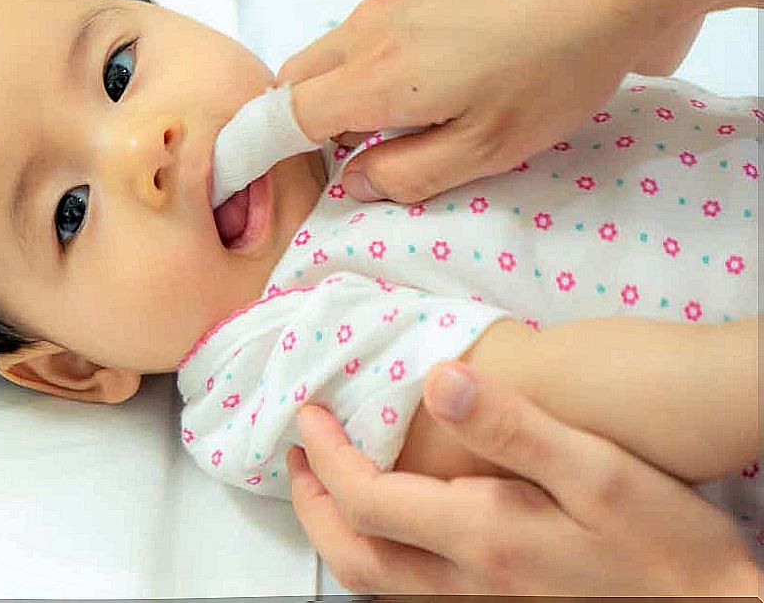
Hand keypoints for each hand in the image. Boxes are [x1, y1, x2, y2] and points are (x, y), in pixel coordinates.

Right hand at [276, 0, 756, 203]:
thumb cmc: (560, 66)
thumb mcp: (490, 148)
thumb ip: (409, 175)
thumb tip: (355, 181)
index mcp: (379, 79)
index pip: (287, 115)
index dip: (275, 146)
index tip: (291, 163)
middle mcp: (373, 25)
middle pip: (300, 72)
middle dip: (313, 111)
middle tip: (369, 136)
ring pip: (347, 39)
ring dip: (362, 73)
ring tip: (434, 88)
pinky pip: (389, 5)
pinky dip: (400, 34)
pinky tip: (465, 39)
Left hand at [287, 361, 755, 594]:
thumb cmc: (664, 543)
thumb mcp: (597, 470)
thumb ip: (512, 425)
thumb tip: (437, 380)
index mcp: (479, 536)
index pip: (365, 497)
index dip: (325, 455)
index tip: (307, 414)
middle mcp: (464, 585)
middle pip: (353, 552)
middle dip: (310, 503)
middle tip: (297, 456)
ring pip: (375, 583)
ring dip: (335, 533)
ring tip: (324, 488)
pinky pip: (408, 594)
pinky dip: (375, 557)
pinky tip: (390, 532)